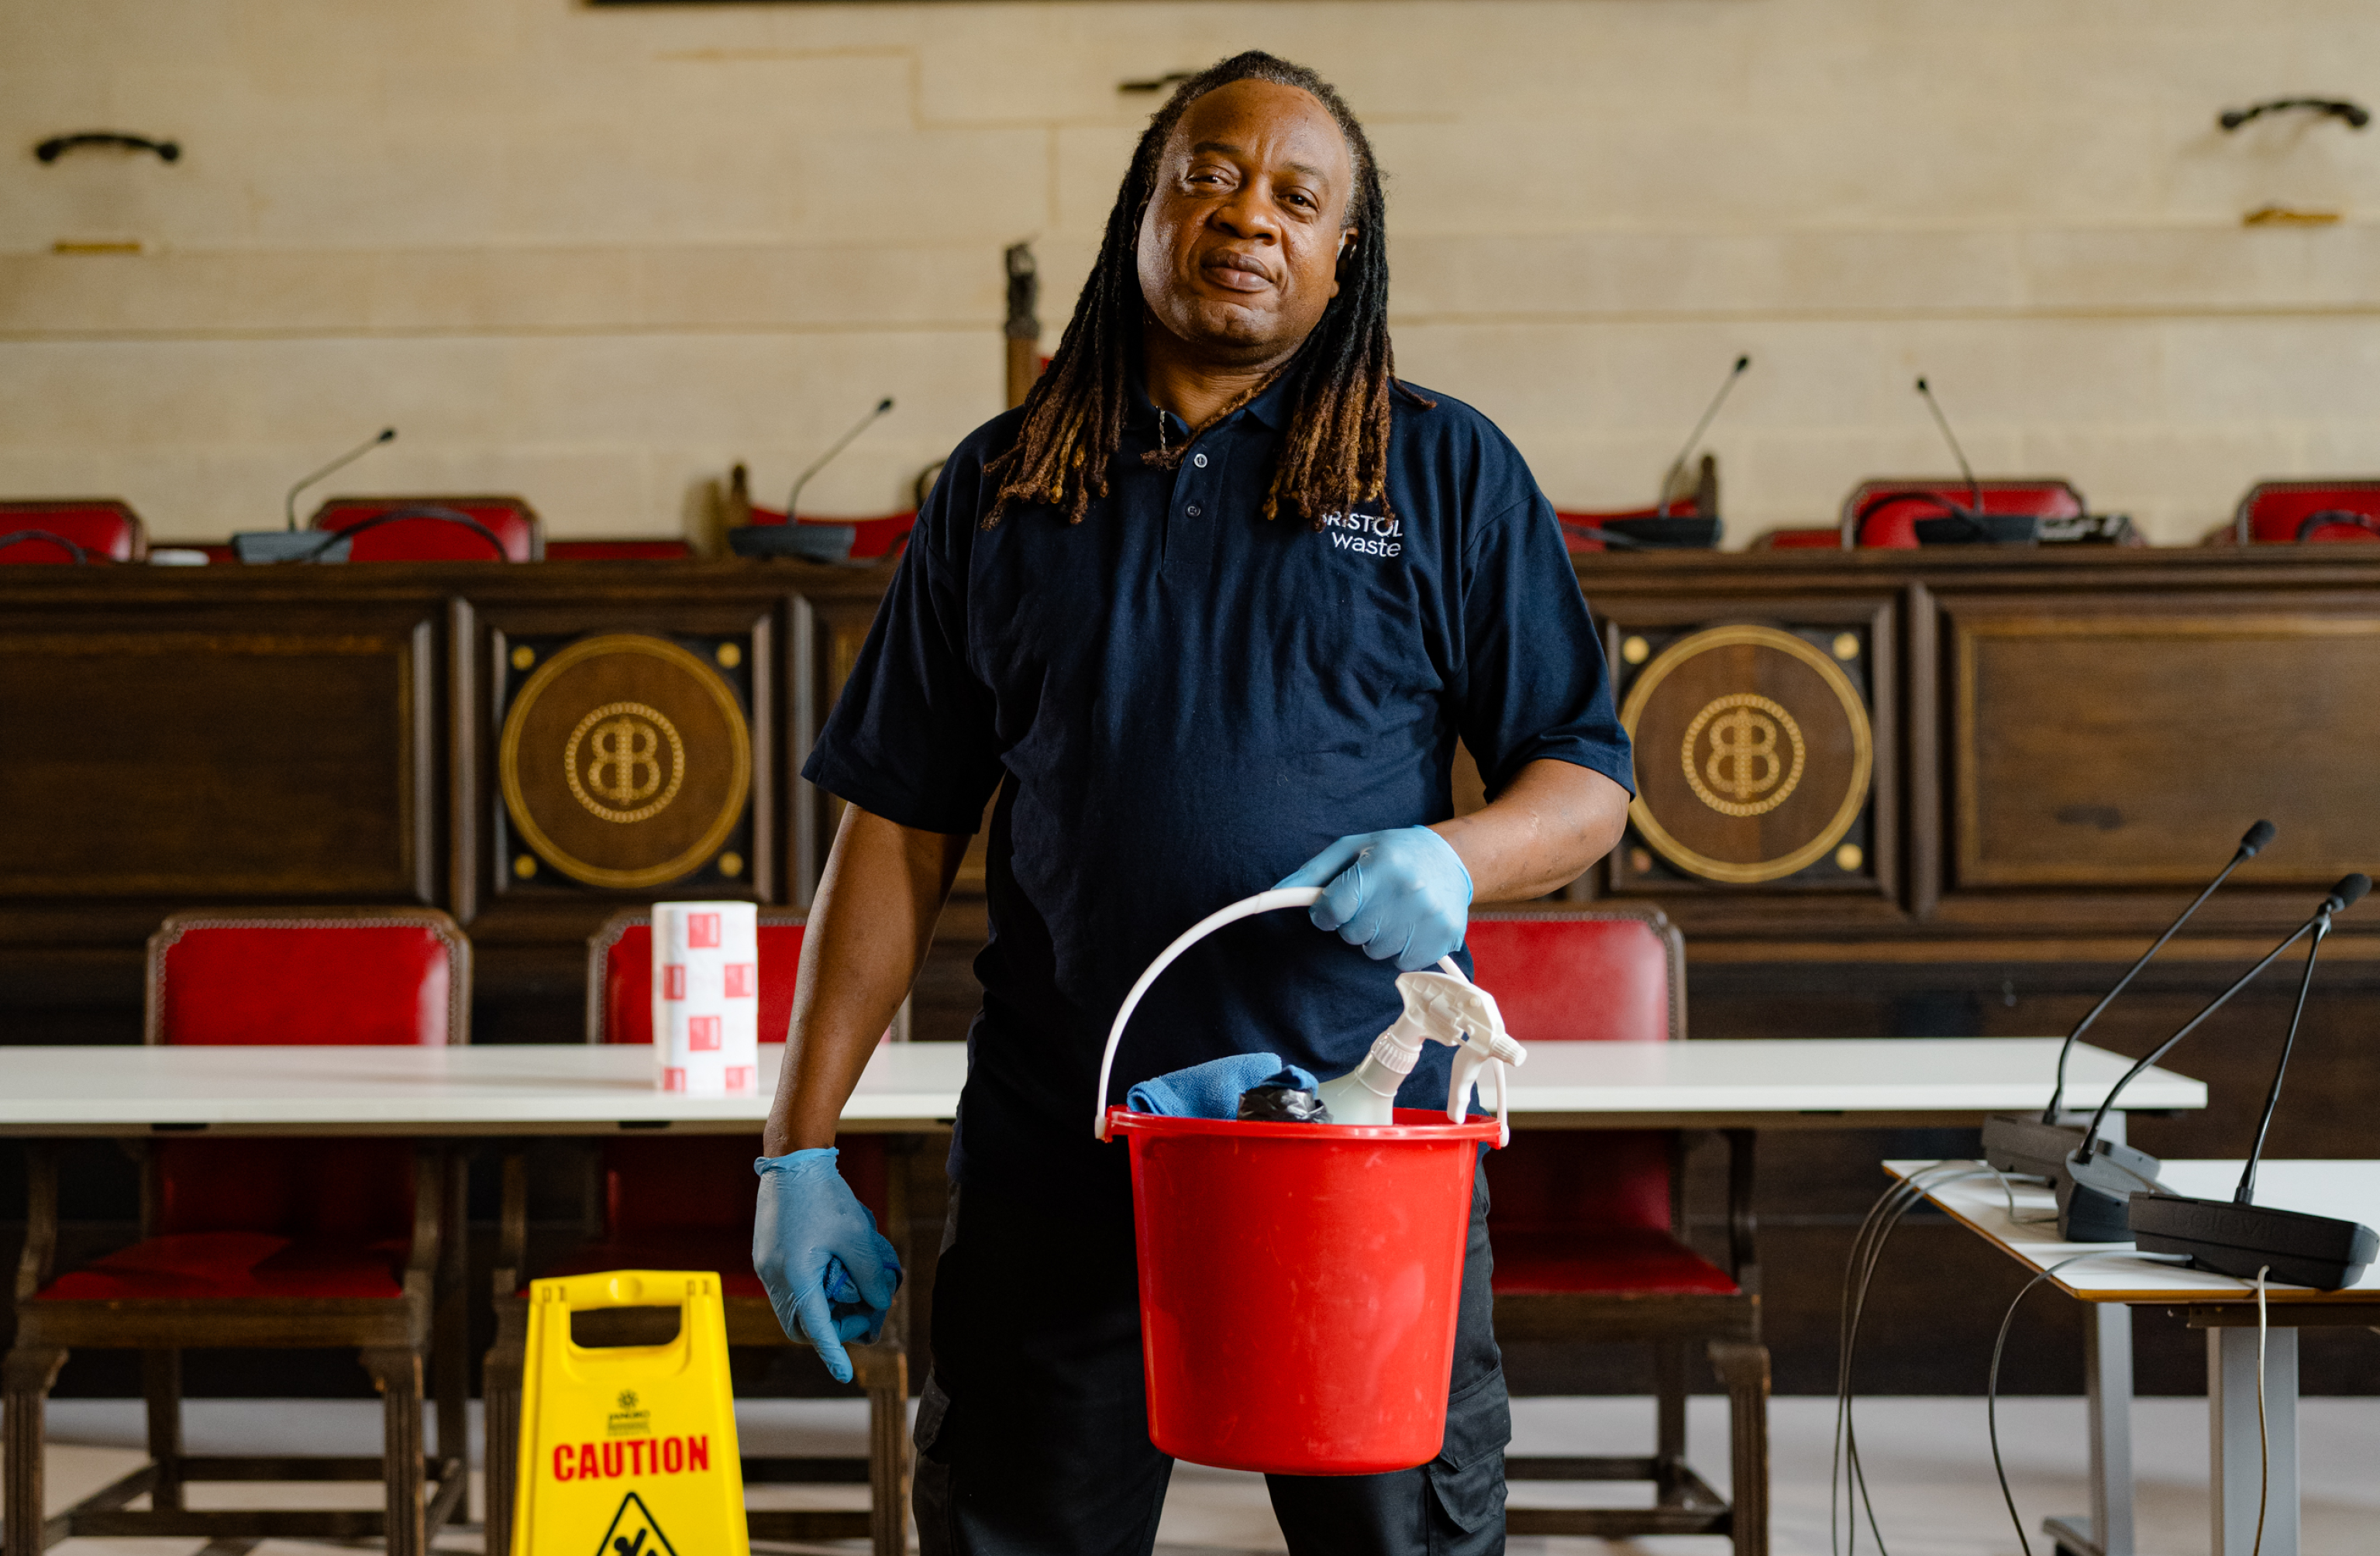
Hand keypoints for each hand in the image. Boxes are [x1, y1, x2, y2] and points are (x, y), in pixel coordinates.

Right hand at [752, 1147, 901, 1383]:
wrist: (793, 1158)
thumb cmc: (825, 1195)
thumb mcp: (857, 1237)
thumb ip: (871, 1276)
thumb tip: (880, 1303)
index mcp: (794, 1277)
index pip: (816, 1328)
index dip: (833, 1352)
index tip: (844, 1373)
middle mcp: (773, 1276)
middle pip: (799, 1324)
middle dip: (829, 1329)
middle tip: (860, 1316)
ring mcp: (766, 1265)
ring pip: (792, 1306)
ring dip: (820, 1308)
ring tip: (851, 1291)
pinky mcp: (767, 1253)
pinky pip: (787, 1286)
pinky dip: (809, 1290)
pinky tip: (833, 1271)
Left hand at [1277, 827, 1472, 971]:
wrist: (1451, 858)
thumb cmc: (1392, 853)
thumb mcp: (1350, 849)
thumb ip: (1312, 873)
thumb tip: (1276, 892)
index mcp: (1382, 864)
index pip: (1334, 909)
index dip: (1324, 913)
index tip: (1330, 909)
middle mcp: (1409, 890)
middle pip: (1353, 934)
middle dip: (1354, 922)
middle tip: (1371, 902)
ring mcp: (1430, 916)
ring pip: (1375, 951)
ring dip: (1376, 937)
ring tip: (1392, 911)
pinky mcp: (1445, 937)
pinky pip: (1401, 963)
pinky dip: (1399, 949)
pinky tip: (1409, 925)